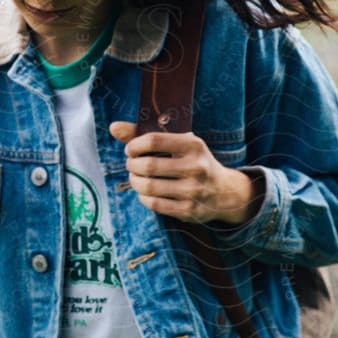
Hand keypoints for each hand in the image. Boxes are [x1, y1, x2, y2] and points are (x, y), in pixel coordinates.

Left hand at [108, 121, 259, 224]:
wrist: (225, 192)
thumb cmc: (194, 162)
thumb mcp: (179, 143)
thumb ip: (145, 135)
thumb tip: (113, 127)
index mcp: (193, 145)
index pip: (153, 141)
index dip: (134, 145)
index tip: (131, 149)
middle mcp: (195, 167)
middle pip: (148, 165)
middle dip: (132, 165)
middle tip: (132, 165)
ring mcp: (193, 191)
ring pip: (148, 186)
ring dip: (135, 181)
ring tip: (136, 178)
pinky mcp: (188, 210)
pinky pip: (154, 204)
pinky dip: (143, 197)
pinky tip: (145, 192)